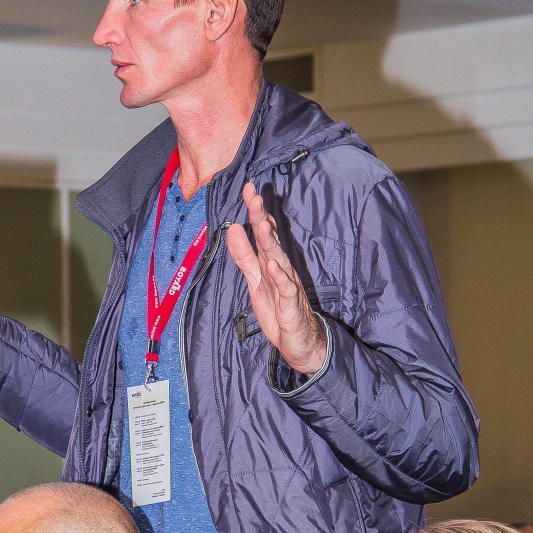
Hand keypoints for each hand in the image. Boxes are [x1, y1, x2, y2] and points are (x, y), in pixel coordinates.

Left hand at [226, 182, 326, 375]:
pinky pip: (286, 289)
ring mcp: (288, 286)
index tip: (248, 188)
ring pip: (279, 260)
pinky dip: (279, 277)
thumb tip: (232, 228)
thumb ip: (244, 256)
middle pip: (270, 240)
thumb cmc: (279, 310)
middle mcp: (281, 269)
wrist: (300, 343)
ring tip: (262, 224)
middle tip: (254, 197)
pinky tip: (272, 265)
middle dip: (262, 218)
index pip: (262, 233)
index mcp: (271, 263)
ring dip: (270, 242)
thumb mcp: (255, 281)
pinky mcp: (292, 306)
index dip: (255, 212)